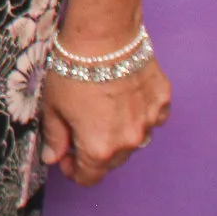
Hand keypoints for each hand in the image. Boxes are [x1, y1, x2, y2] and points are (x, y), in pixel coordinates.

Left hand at [41, 51, 169, 185]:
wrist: (104, 37)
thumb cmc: (74, 70)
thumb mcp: (53, 106)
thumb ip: (55, 137)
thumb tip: (53, 157)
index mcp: (100, 149)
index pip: (89, 177)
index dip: (74, 170)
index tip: (66, 158)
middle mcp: (130, 141)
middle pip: (112, 160)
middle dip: (95, 151)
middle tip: (80, 128)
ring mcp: (151, 122)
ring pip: (134, 139)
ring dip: (119, 133)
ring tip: (102, 107)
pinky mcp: (163, 102)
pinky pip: (152, 117)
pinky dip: (140, 113)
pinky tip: (125, 96)